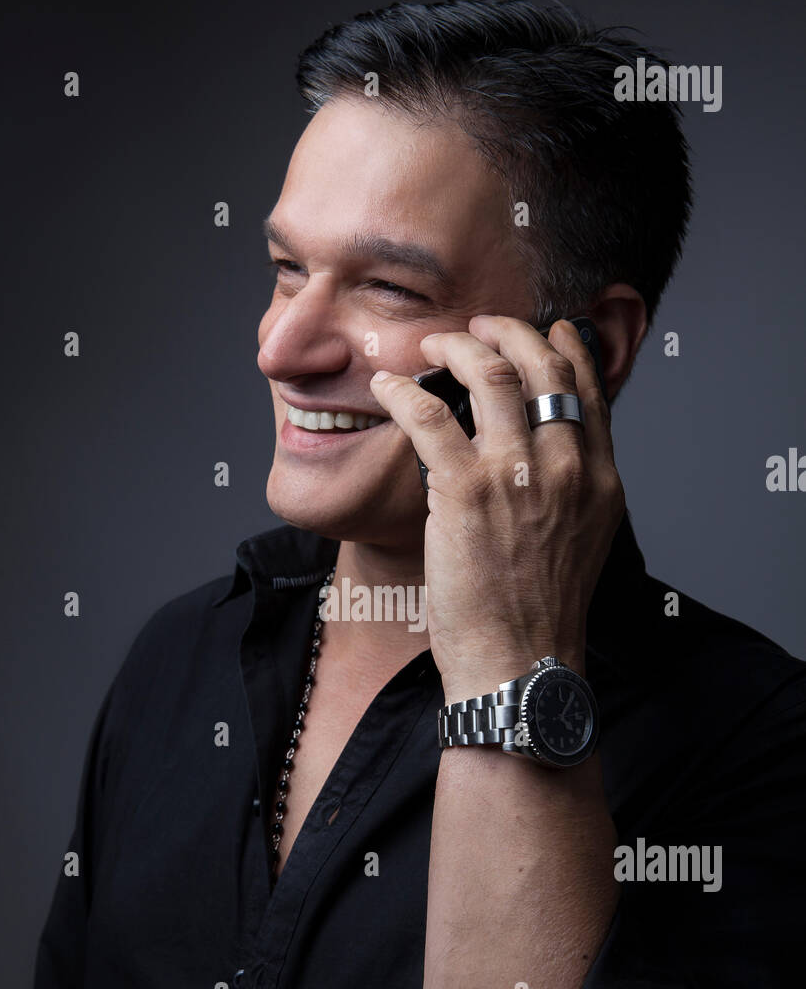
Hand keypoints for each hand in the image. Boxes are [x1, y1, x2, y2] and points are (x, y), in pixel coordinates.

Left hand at [369, 317, 624, 701]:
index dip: (563, 347)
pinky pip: (431, 415)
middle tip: (479, 325)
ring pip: (490, 374)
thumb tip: (544, 456)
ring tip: (432, 345)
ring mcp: (517, 474)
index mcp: (600, 479)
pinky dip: (403, 391)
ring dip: (457, 347)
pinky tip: (387, 387)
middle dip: (508, 332)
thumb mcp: (580, 541)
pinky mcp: (466, 490)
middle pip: (543, 366)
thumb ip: (571, 491)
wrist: (520, 663)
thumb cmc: (539, 614)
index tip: (545, 330)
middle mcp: (568, 466)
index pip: (587, 389)